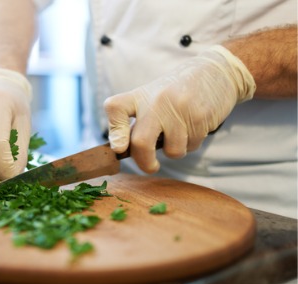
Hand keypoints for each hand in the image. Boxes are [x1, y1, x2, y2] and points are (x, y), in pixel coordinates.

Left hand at [104, 45, 255, 172]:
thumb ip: (138, 121)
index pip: (115, 108)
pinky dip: (191, 143)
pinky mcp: (200, 117)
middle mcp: (156, 101)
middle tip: (151, 166)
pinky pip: (191, 146)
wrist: (214, 72)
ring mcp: (179, 109)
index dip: (114, 131)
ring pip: (171, 150)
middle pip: (140, 141)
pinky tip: (194, 126)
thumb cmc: (175, 93)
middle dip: (144, 162)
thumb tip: (123, 149)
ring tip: (180, 132)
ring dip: (175, 150)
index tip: (119, 148)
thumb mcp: (152, 98)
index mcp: (140, 96)